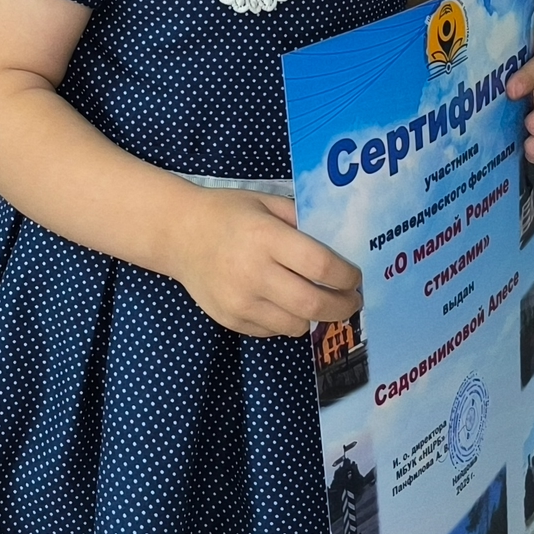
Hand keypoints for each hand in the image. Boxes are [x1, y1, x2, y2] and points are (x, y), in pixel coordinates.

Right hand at [164, 187, 362, 337]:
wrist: (178, 234)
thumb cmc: (227, 213)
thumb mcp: (266, 203)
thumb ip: (301, 220)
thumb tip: (340, 244)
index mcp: (265, 238)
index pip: (320, 266)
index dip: (347, 276)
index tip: (355, 276)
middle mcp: (253, 273)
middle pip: (313, 304)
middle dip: (342, 306)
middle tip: (352, 300)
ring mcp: (240, 301)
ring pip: (297, 324)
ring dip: (315, 316)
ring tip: (320, 301)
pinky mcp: (231, 320)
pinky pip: (274, 330)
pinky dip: (288, 321)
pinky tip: (286, 303)